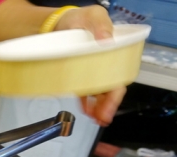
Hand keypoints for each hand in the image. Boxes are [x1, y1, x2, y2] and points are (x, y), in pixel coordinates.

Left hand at [56, 6, 125, 126]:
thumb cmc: (79, 19)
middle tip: (100, 118)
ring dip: (97, 108)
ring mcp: (92, 72)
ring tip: (94, 118)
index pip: (118, 79)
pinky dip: (86, 103)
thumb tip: (106, 39)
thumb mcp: (93, 16)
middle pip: (109, 90)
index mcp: (113, 55)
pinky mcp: (79, 76)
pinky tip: (85, 110)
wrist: (60, 23)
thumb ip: (101, 25)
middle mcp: (104, 65)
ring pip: (98, 94)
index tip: (108, 108)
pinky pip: (85, 92)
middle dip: (106, 107)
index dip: (114, 96)